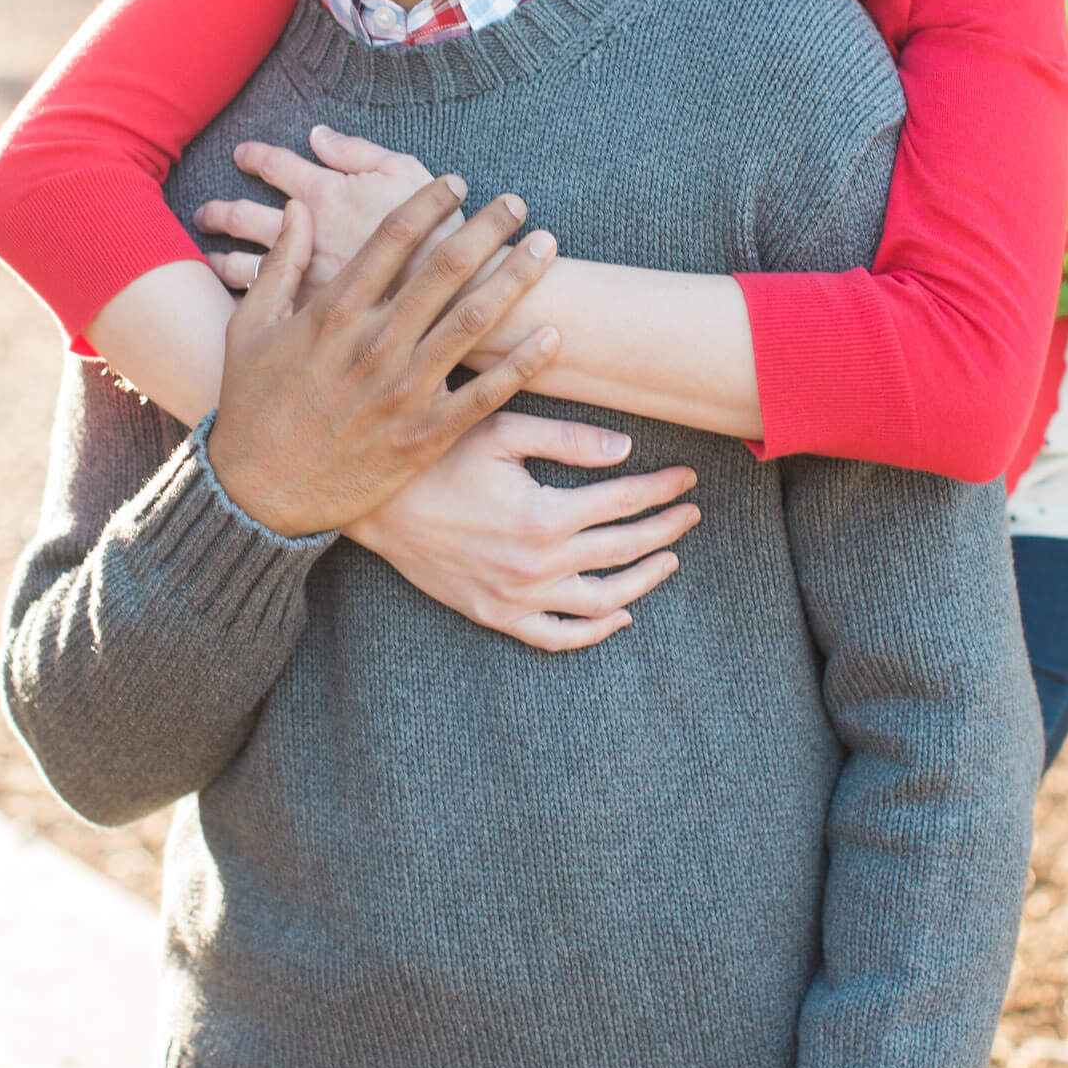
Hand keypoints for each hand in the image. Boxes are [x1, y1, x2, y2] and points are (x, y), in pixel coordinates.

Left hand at [195, 127, 447, 294]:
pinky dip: (246, 299)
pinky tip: (240, 299)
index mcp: (323, 192)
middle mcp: (302, 234)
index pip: (273, 165)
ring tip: (211, 257)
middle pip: (242, 216)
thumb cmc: (437, 230)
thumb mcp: (406, 172)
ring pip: (242, 266)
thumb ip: (357, 151)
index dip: (253, 156)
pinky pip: (262, 306)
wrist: (456, 297)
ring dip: (222, 258)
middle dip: (219, 211)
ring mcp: (301, 277)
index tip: (242, 155)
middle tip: (206, 213)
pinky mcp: (308, 316)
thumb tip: (317, 134)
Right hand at [206, 176, 560, 539]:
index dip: (430, 203)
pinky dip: (523, 364)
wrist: (258, 494)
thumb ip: (280, 265)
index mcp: (332, 312)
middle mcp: (374, 344)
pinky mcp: (424, 436)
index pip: (393, 238)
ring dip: (515, 278)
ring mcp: (403, 391)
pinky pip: (485, 395)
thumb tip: (302, 210)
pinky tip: (553, 335)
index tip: (456, 184)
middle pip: (445, 268)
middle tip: (516, 203)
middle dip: (486, 228)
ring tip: (544, 246)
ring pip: (474, 321)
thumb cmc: (252, 406)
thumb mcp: (250, 328)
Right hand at [346, 411, 700, 650]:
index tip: (688, 479)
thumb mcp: (499, 431)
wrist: (376, 508)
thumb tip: (626, 449)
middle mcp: (538, 564)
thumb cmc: (437, 458)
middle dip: (664, 530)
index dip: (661, 490)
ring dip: (644, 581)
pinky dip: (594, 632)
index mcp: (544, 514)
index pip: (623, 501)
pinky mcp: (497, 616)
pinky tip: (620, 616)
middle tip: (690, 514)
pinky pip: (557, 636)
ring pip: (602, 601)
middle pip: (623, 550)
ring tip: (669, 559)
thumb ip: (567, 439)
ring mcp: (518, 597)